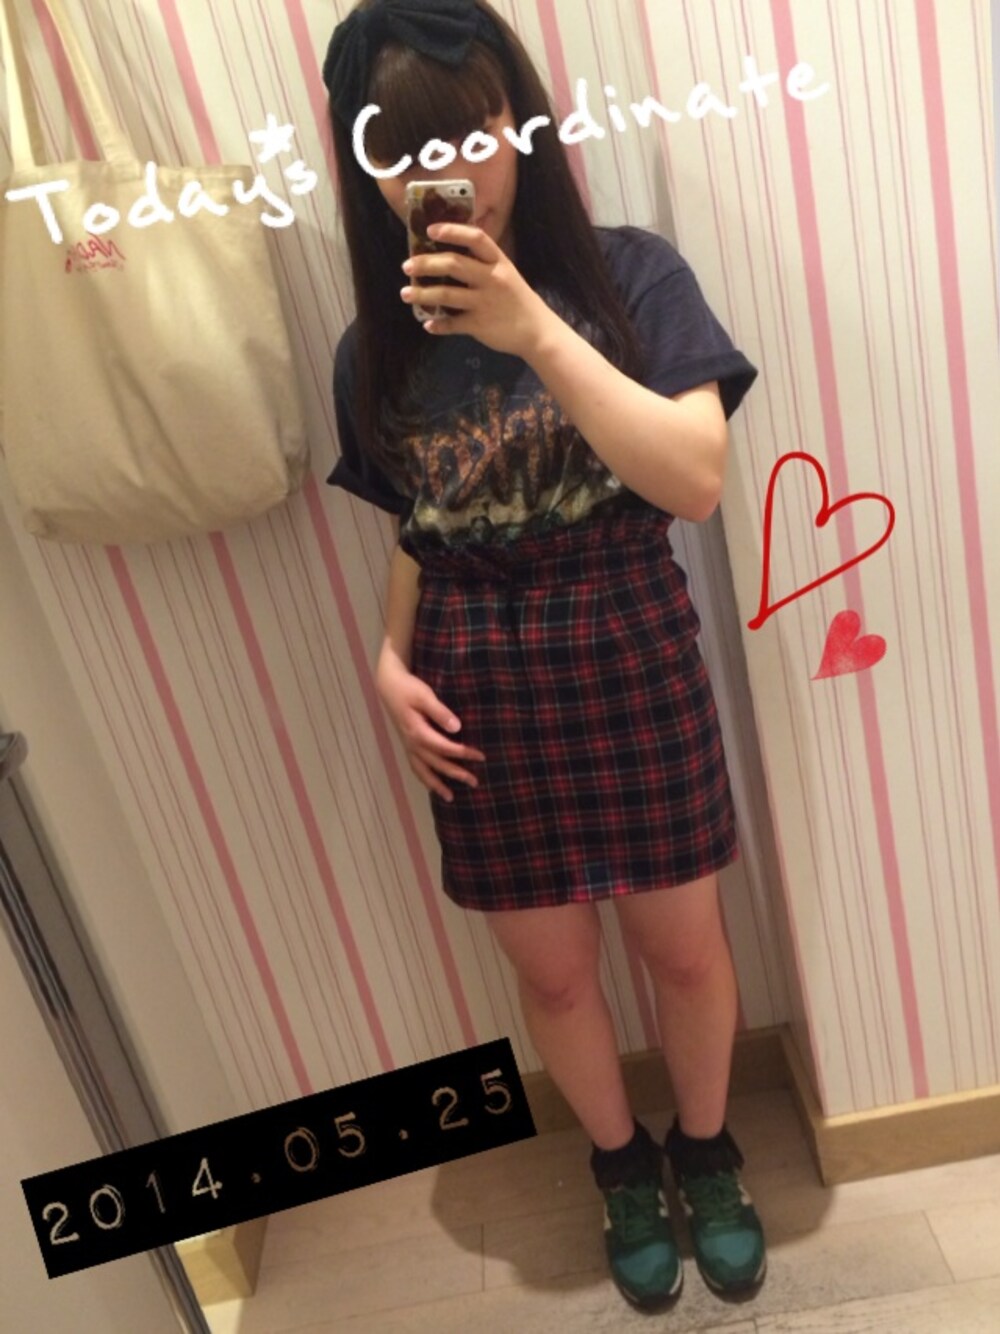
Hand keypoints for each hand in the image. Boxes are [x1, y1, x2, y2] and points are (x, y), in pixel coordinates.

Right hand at [376, 646, 485, 802]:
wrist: (389, 686)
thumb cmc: (408, 689)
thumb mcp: (425, 696)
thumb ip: (440, 712)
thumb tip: (457, 728)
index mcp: (417, 732)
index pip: (444, 748)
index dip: (463, 753)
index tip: (481, 756)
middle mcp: (412, 744)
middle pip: (436, 763)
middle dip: (456, 773)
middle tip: (474, 782)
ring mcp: (408, 746)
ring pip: (422, 771)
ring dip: (437, 785)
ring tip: (450, 798)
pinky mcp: (407, 745)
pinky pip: (415, 767)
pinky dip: (424, 778)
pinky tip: (432, 787)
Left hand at [400, 222, 554, 357]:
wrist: (537, 332)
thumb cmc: (517, 300)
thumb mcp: (506, 274)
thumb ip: (482, 264)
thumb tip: (449, 255)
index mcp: (498, 262)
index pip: (476, 238)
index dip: (452, 231)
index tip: (430, 230)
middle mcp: (491, 279)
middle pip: (454, 264)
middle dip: (426, 263)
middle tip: (407, 265)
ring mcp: (485, 303)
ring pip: (447, 295)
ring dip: (422, 294)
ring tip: (405, 294)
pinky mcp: (480, 325)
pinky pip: (453, 324)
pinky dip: (438, 325)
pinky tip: (428, 324)